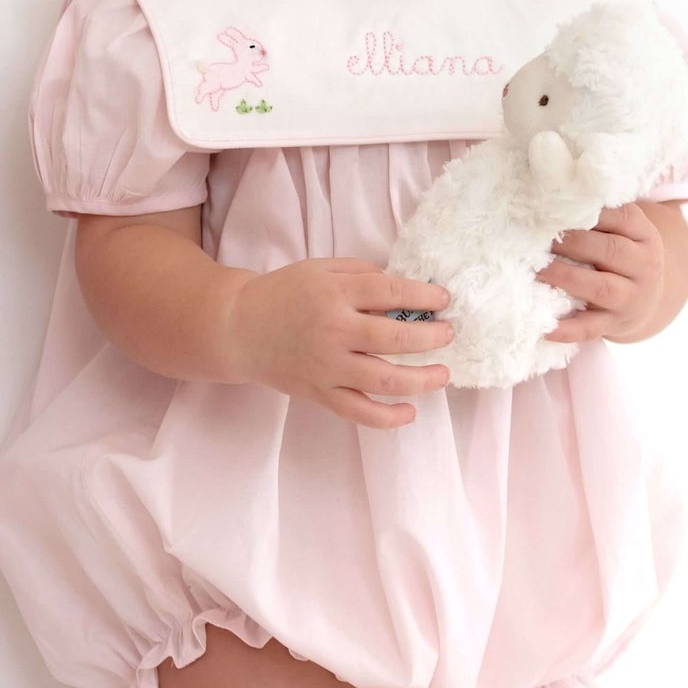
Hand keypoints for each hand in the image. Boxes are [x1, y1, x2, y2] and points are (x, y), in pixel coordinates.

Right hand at [229, 259, 453, 428]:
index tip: (445, 300)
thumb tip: (402, 288)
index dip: (424, 297)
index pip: (390, 292)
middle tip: (449, 334)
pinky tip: (410, 412)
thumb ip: (360, 273)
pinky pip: (360, 413)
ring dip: (423, 379)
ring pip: (385, 380)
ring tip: (443, 374)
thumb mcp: (319, 269)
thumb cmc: (282, 293)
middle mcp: (332, 331)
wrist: (237, 328)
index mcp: (332, 294)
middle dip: (432, 337)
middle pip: (395, 338)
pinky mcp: (319, 393)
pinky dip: (389, 417)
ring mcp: (326, 367)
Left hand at [538, 202, 664, 342]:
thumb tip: (551, 193)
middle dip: (571, 242)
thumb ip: (599, 213)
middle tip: (536, 235)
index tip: (553, 206)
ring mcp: (632, 298)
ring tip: (535, 269)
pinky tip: (545, 327)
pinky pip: (592, 329)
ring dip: (566, 277)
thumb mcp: (621, 230)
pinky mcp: (615, 324)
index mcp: (644, 236)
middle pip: (610, 250)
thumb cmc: (619, 253)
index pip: (622, 217)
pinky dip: (568, 330)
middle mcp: (645, 266)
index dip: (589, 212)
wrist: (646, 299)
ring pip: (602, 288)